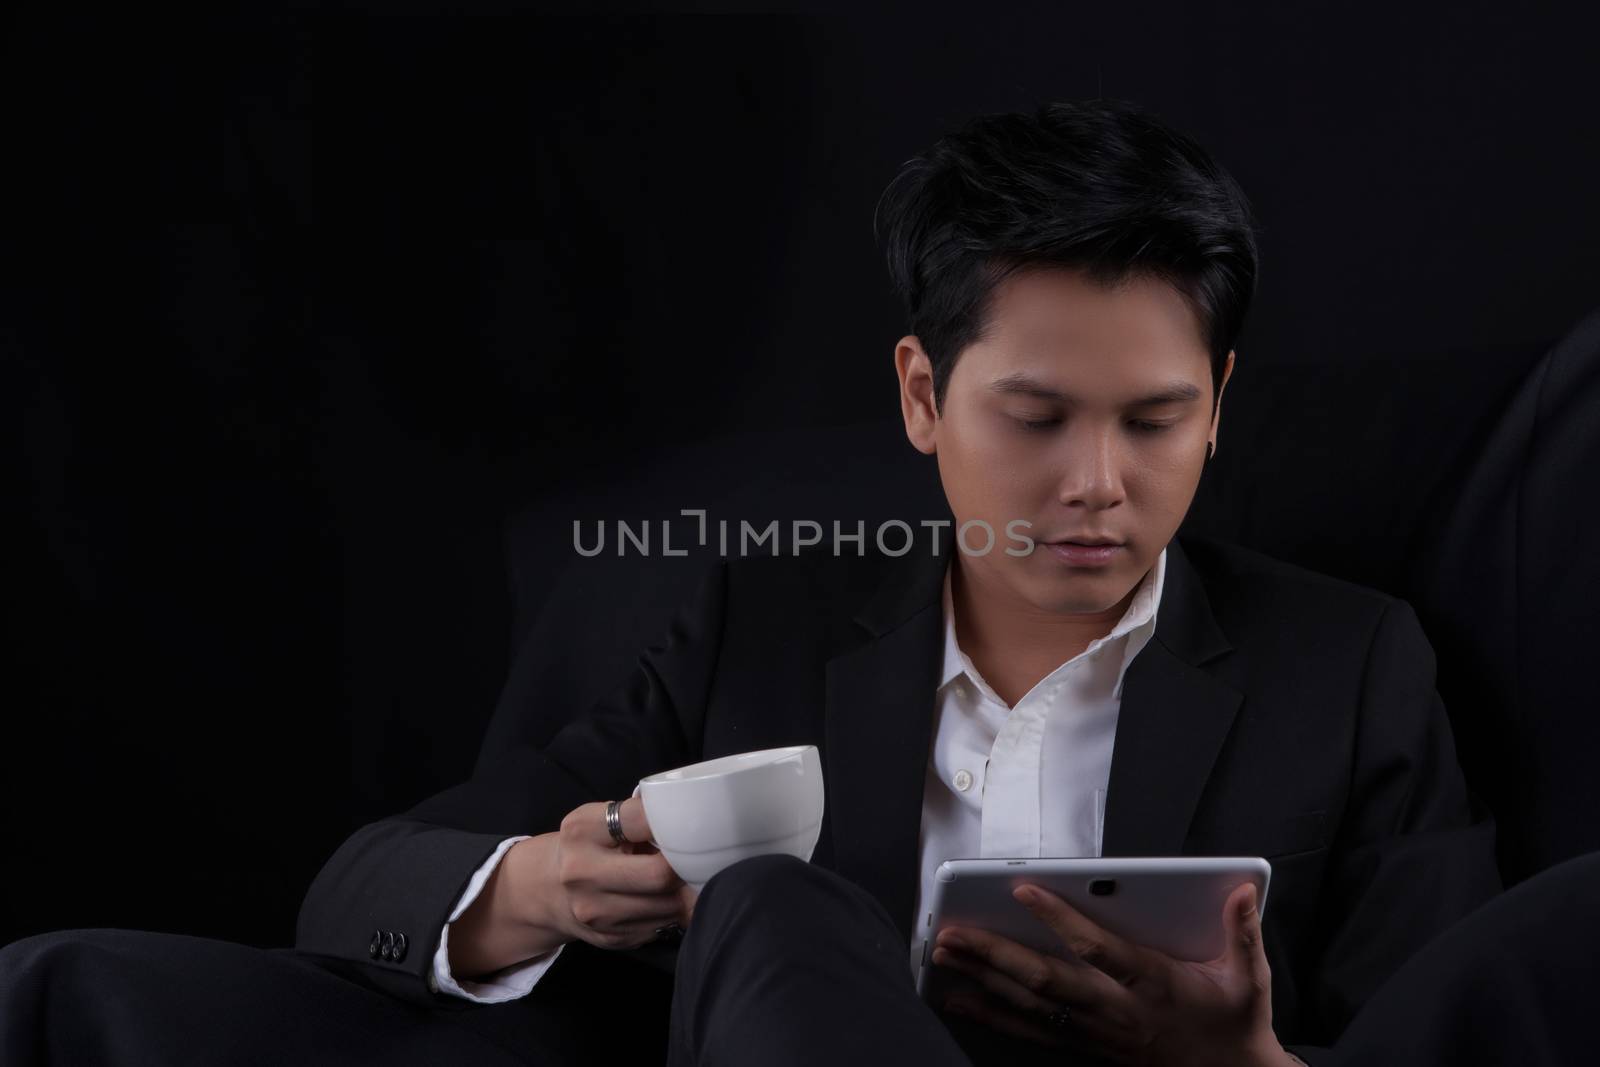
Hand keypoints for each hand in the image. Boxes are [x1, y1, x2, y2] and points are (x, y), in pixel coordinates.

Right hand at [547, 797, 698, 950]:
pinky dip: (673, 911)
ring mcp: (595, 912)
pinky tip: (666, 898)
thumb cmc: (586, 846)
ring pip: (669, 906)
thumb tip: (688, 815)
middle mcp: (582, 874)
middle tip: (696, 857)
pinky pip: (662, 926)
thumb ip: (637, 815)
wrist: (548, 889)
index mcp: (582, 832)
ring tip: (683, 876)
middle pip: (660, 875)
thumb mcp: (598, 819)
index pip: (643, 820)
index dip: (673, 821)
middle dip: (686, 866)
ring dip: (684, 892)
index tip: (689, 822)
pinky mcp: (611, 938)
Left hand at [930, 882, 1294, 1066]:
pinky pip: (1031, 1030)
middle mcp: (1116, 1011)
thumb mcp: (1250, 979)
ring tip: (944, 954)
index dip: (1059, 920)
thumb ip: (1242, 932)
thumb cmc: (1235, 1023)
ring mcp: (1096, 1032)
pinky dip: (991, 1014)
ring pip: (1030, 1006)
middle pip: (1046, 981)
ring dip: (982, 979)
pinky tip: (959, 999)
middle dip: (996, 955)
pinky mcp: (1085, 1045)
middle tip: (955, 931)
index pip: (1097, 950)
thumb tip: (1243, 890)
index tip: (1023, 889)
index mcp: (1153, 985)